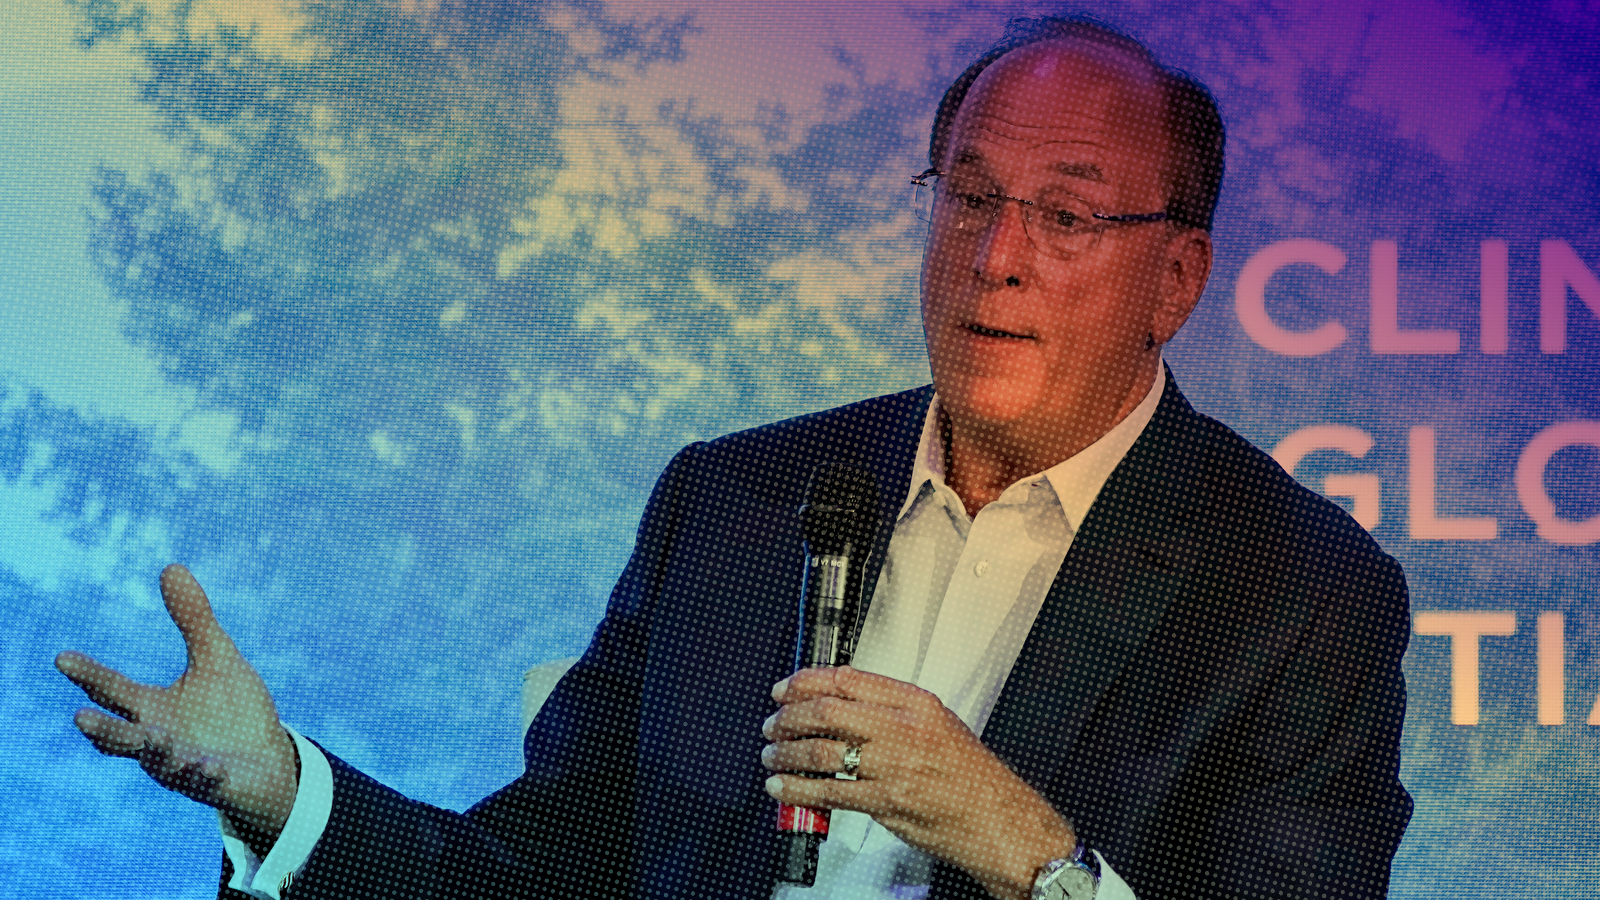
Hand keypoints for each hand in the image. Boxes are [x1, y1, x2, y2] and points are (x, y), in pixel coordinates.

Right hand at [56, 564, 298, 854]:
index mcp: (152, 710)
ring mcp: (183, 767)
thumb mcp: (216, 657)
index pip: (112, 690)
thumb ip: (193, 618)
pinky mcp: (214, 784)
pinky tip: (207, 764)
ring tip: (156, 738)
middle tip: (81, 718)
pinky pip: (205, 781)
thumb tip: (170, 566)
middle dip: (103, 729)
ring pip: (160, 762)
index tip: (63, 658)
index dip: (88, 674)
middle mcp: (158, 740)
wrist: (270, 758)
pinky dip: (203, 773)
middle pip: (122, 736)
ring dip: (157, 751)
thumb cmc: (233, 711)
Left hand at [760, 666, 1075, 899]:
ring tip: (772, 755)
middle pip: (827, 711)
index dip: (805, 682)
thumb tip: (841, 706)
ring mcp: (893, 766)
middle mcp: (903, 729)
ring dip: (786, 754)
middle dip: (789, 717)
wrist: (999, 820)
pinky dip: (797, 790)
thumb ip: (891, 712)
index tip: (786, 689)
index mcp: (915, 703)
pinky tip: (784, 788)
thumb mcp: (937, 724)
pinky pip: (828, 792)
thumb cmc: (972, 777)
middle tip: (773, 723)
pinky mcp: (886, 802)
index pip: (847, 678)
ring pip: (821, 752)